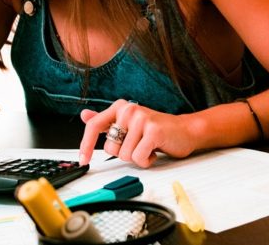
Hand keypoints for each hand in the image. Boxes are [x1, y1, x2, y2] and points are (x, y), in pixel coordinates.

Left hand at [78, 99, 197, 167]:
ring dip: (137, 157)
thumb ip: (106, 121)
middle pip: (110, 148)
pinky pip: (139, 158)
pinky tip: (154, 150)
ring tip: (147, 146)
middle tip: (138, 144)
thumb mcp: (128, 124)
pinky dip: (146, 160)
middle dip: (124, 153)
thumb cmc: (156, 130)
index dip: (85, 145)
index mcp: (120, 107)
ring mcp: (141, 119)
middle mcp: (129, 110)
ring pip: (124, 155)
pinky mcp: (153, 131)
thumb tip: (85, 116)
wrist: (185, 130)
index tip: (83, 160)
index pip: (94, 126)